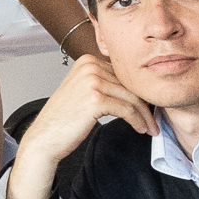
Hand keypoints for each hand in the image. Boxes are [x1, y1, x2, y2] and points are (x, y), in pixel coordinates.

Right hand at [6, 55, 150, 198]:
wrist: (45, 137)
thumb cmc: (64, 119)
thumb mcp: (82, 90)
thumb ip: (104, 82)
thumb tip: (136, 86)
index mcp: (87, 60)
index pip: (123, 75)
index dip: (138, 93)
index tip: (148, 108)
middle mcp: (89, 66)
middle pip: (129, 86)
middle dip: (145, 105)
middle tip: (154, 121)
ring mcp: (91, 81)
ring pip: (131, 98)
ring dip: (144, 116)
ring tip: (150, 128)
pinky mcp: (95, 98)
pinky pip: (127, 109)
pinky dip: (137, 121)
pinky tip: (140, 129)